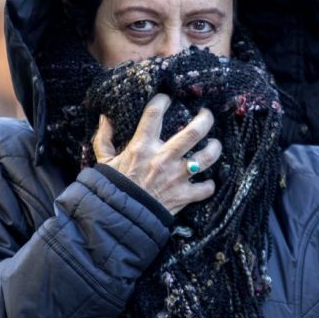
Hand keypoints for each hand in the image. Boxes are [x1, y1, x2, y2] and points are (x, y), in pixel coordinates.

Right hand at [93, 93, 222, 214]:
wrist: (119, 219)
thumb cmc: (112, 189)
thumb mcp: (103, 162)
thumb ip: (104, 139)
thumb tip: (105, 118)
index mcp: (142, 147)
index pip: (154, 114)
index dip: (162, 101)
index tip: (167, 98)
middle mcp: (163, 158)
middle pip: (193, 132)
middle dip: (205, 119)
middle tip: (207, 114)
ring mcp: (176, 177)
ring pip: (206, 157)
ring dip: (214, 149)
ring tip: (214, 144)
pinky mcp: (183, 195)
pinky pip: (205, 188)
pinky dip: (208, 185)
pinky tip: (207, 181)